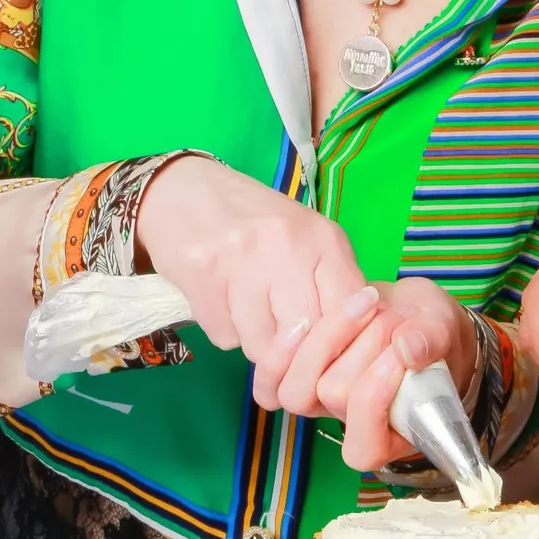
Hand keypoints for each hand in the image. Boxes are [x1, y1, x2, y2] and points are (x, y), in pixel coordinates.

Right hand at [135, 155, 366, 368]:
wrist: (184, 190)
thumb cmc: (256, 221)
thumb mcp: (308, 238)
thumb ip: (333, 283)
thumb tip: (354, 338)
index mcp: (323, 238)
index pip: (347, 311)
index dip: (339, 339)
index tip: (326, 344)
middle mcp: (287, 246)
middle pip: (305, 337)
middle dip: (295, 348)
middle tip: (284, 334)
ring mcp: (242, 259)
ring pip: (261, 344)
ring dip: (257, 341)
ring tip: (250, 311)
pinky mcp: (201, 273)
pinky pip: (223, 336)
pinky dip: (226, 330)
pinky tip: (223, 302)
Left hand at [262, 275, 477, 471]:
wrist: (405, 313)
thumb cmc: (429, 331)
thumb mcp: (443, 329)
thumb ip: (434, 338)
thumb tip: (409, 349)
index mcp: (392, 435)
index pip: (364, 447)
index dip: (374, 399)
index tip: (400, 351)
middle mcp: (350, 425)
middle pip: (335, 397)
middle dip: (366, 345)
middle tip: (394, 317)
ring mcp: (320, 403)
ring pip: (300, 387)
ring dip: (330, 336)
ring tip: (364, 305)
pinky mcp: (297, 377)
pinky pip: (269, 383)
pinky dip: (281, 352)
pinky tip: (303, 323)